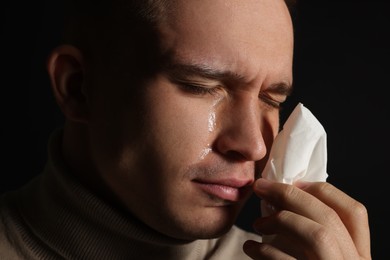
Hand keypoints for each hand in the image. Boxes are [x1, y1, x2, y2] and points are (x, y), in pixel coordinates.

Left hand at [243, 178, 370, 259]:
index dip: (324, 191)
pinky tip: (251, 248)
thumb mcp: (320, 257)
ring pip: (317, 234)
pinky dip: (266, 250)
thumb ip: (315, 237)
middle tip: (262, 187)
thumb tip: (284, 202)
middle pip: (329, 217)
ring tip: (257, 223)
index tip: (295, 182)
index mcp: (357, 256)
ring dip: (282, 220)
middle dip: (291, 195)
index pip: (354, 212)